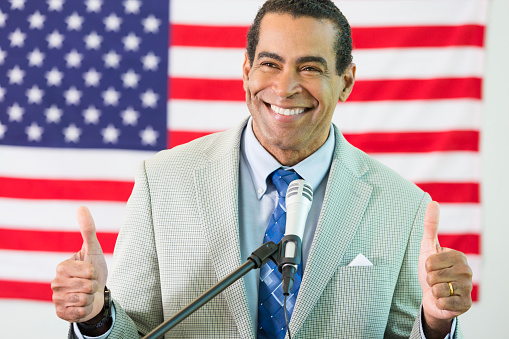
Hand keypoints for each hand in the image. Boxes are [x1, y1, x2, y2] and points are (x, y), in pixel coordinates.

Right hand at [51, 206, 107, 322]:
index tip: (91, 271)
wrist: (95, 293)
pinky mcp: (60, 313)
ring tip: (87, 293)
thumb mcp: (94, 249)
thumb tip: (81, 206)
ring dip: (90, 297)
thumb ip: (87, 229)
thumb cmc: (94, 269)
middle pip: (86, 286)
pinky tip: (82, 304)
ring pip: (83, 299)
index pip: (88, 272)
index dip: (95, 272)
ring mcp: (56, 299)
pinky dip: (86, 309)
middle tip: (91, 283)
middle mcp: (55, 283)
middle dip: (94, 285)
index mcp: (61, 267)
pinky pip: (79, 313)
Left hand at [418, 201, 472, 336]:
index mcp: (458, 256)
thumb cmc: (431, 270)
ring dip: (433, 291)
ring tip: (439, 289)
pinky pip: (443, 302)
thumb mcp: (428, 246)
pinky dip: (438, 302)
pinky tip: (444, 300)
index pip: (430, 262)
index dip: (426, 266)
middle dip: (429, 279)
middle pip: (433, 276)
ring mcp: (467, 288)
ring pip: (437, 289)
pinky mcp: (465, 304)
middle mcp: (467, 272)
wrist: (432, 296)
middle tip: (435, 280)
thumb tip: (433, 202)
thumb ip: (430, 225)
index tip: (432, 268)